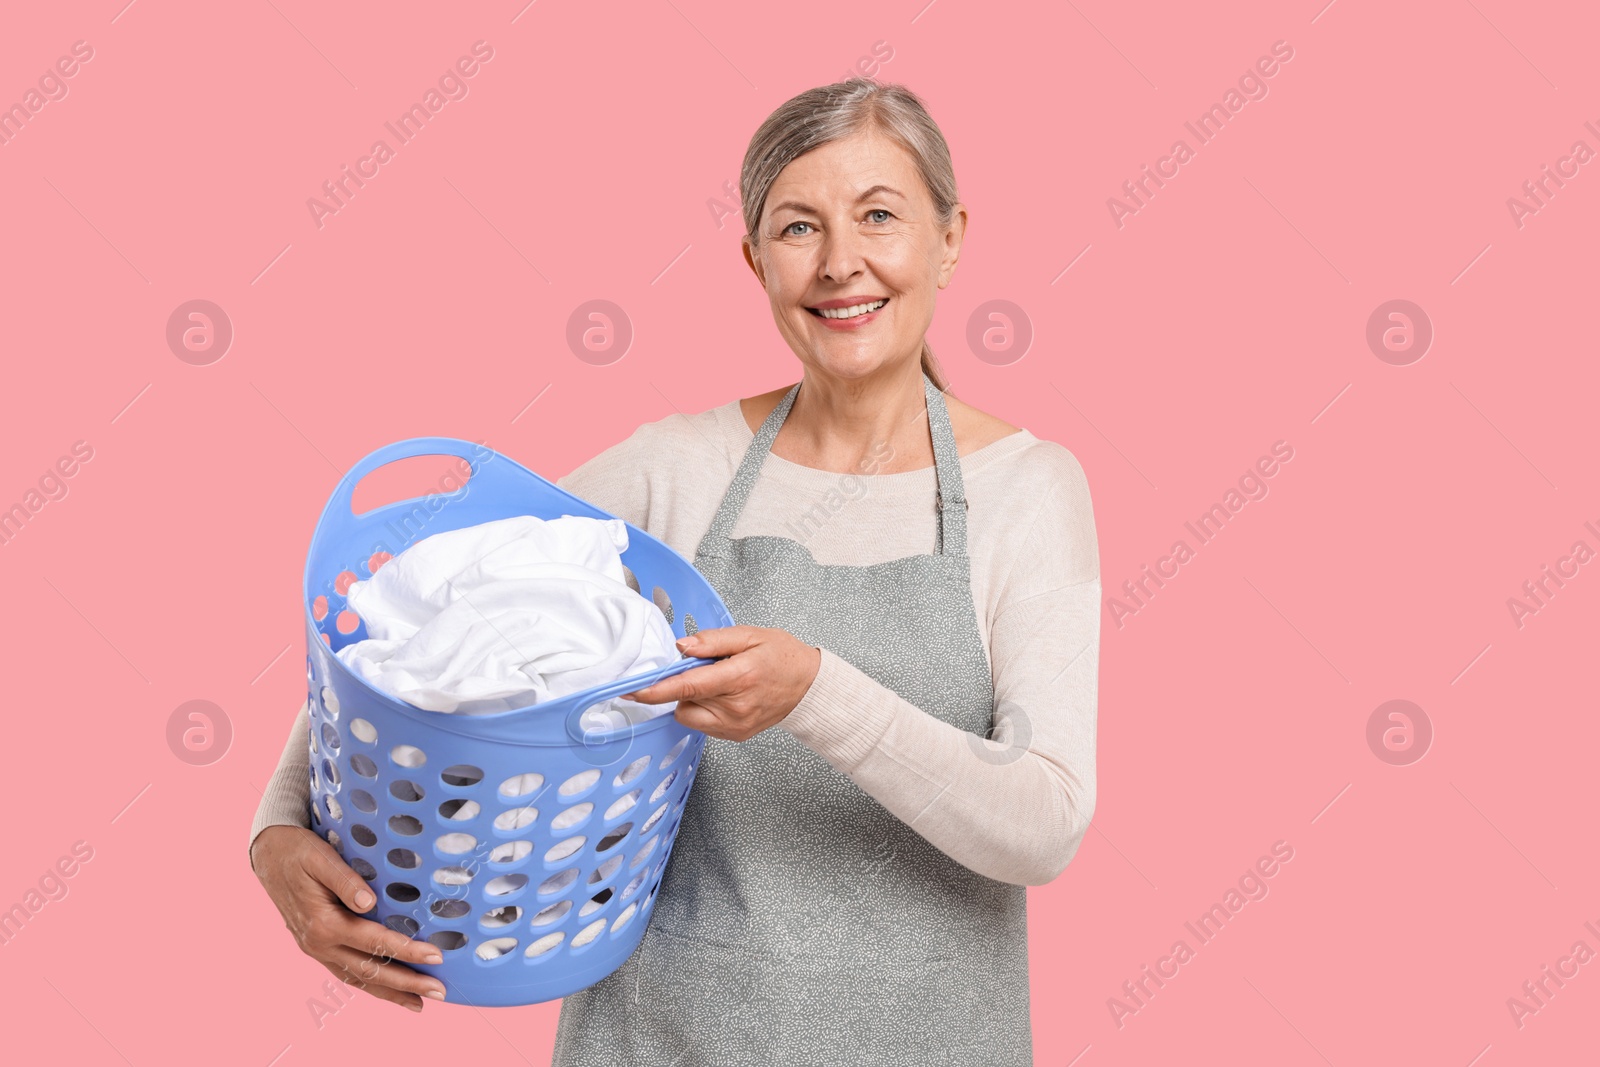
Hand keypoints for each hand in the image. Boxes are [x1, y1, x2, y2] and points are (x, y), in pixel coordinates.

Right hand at [251, 825, 447, 1011]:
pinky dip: (370, 984)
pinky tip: (389, 990)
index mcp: (323, 923)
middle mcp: (319, 944)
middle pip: (369, 970)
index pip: (374, 942)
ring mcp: (317, 950)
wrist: (269, 855)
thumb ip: (345, 880)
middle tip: (439, 992)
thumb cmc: (298, 852)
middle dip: (406, 983)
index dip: (406, 951)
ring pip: (358, 978)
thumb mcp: (320, 858)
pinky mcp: (318, 948)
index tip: (436, 957)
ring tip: (419, 1003)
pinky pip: (347, 973)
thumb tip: (370, 903)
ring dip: (390, 992)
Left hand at [621, 626, 821, 741]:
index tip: (633, 691)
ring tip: (719, 684)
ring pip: (689, 716)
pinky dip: (704, 711)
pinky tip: (725, 698)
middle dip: (683, 686)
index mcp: (738, 678)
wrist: (809, 687)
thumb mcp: (750, 636)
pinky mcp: (736, 736)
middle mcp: (734, 708)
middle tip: (708, 670)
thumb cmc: (782, 657)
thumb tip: (682, 647)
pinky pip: (702, 725)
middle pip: (683, 702)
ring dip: (692, 700)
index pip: (687, 687)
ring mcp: (735, 726)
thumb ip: (713, 641)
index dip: (656, 690)